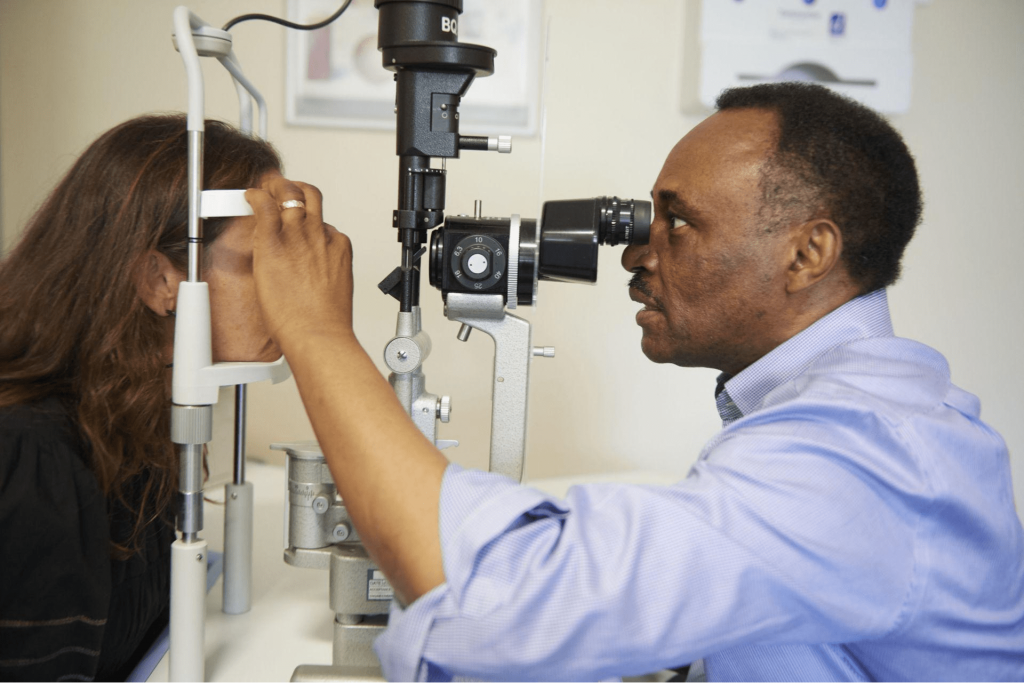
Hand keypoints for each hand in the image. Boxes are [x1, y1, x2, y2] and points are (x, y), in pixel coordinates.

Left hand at [247, 175, 353, 352]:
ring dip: (276, 185)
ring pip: (289, 192)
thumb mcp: (332, 289)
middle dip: (293, 188)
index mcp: (337, 246)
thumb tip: (306, 271)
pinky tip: (249, 198)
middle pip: (310, 195)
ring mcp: (298, 234)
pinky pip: (264, 205)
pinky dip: (255, 196)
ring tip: (264, 188)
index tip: (297, 223)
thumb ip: (321, 271)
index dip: (306, 221)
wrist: (317, 333)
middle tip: (280, 189)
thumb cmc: (325, 321)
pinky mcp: (274, 240)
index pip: (321, 222)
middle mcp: (319, 234)